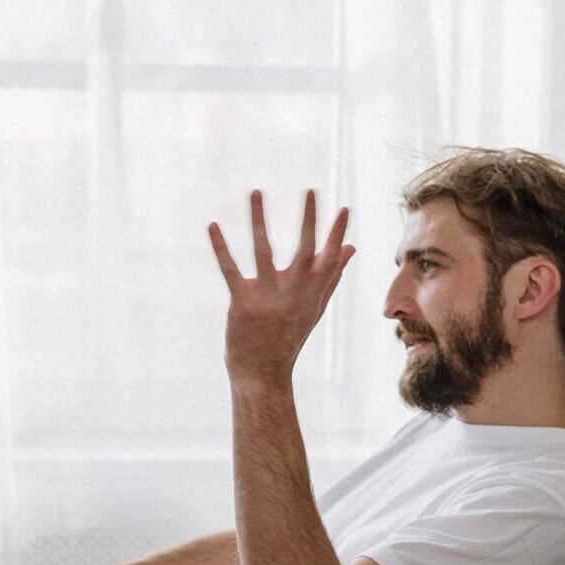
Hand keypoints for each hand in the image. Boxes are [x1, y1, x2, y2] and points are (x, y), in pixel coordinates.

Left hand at [209, 189, 354, 391]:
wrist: (263, 374)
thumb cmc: (288, 337)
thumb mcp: (314, 307)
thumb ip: (332, 276)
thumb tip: (351, 249)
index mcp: (312, 293)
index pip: (329, 258)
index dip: (337, 233)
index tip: (344, 208)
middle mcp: (293, 293)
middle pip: (305, 249)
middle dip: (309, 219)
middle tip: (310, 190)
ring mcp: (268, 297)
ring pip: (264, 250)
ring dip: (259, 219)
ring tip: (256, 192)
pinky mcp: (242, 303)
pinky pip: (230, 269)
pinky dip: (221, 246)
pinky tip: (213, 225)